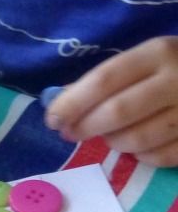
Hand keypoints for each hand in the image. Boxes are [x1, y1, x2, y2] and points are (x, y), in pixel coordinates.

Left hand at [46, 36, 177, 166]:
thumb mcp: (147, 59)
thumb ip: (106, 78)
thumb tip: (59, 99)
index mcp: (159, 53)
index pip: (104, 80)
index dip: (71, 103)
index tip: (51, 118)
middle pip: (117, 112)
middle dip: (85, 127)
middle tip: (69, 133)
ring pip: (136, 140)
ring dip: (111, 142)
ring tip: (106, 136)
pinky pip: (159, 158)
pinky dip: (139, 156)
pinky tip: (136, 146)